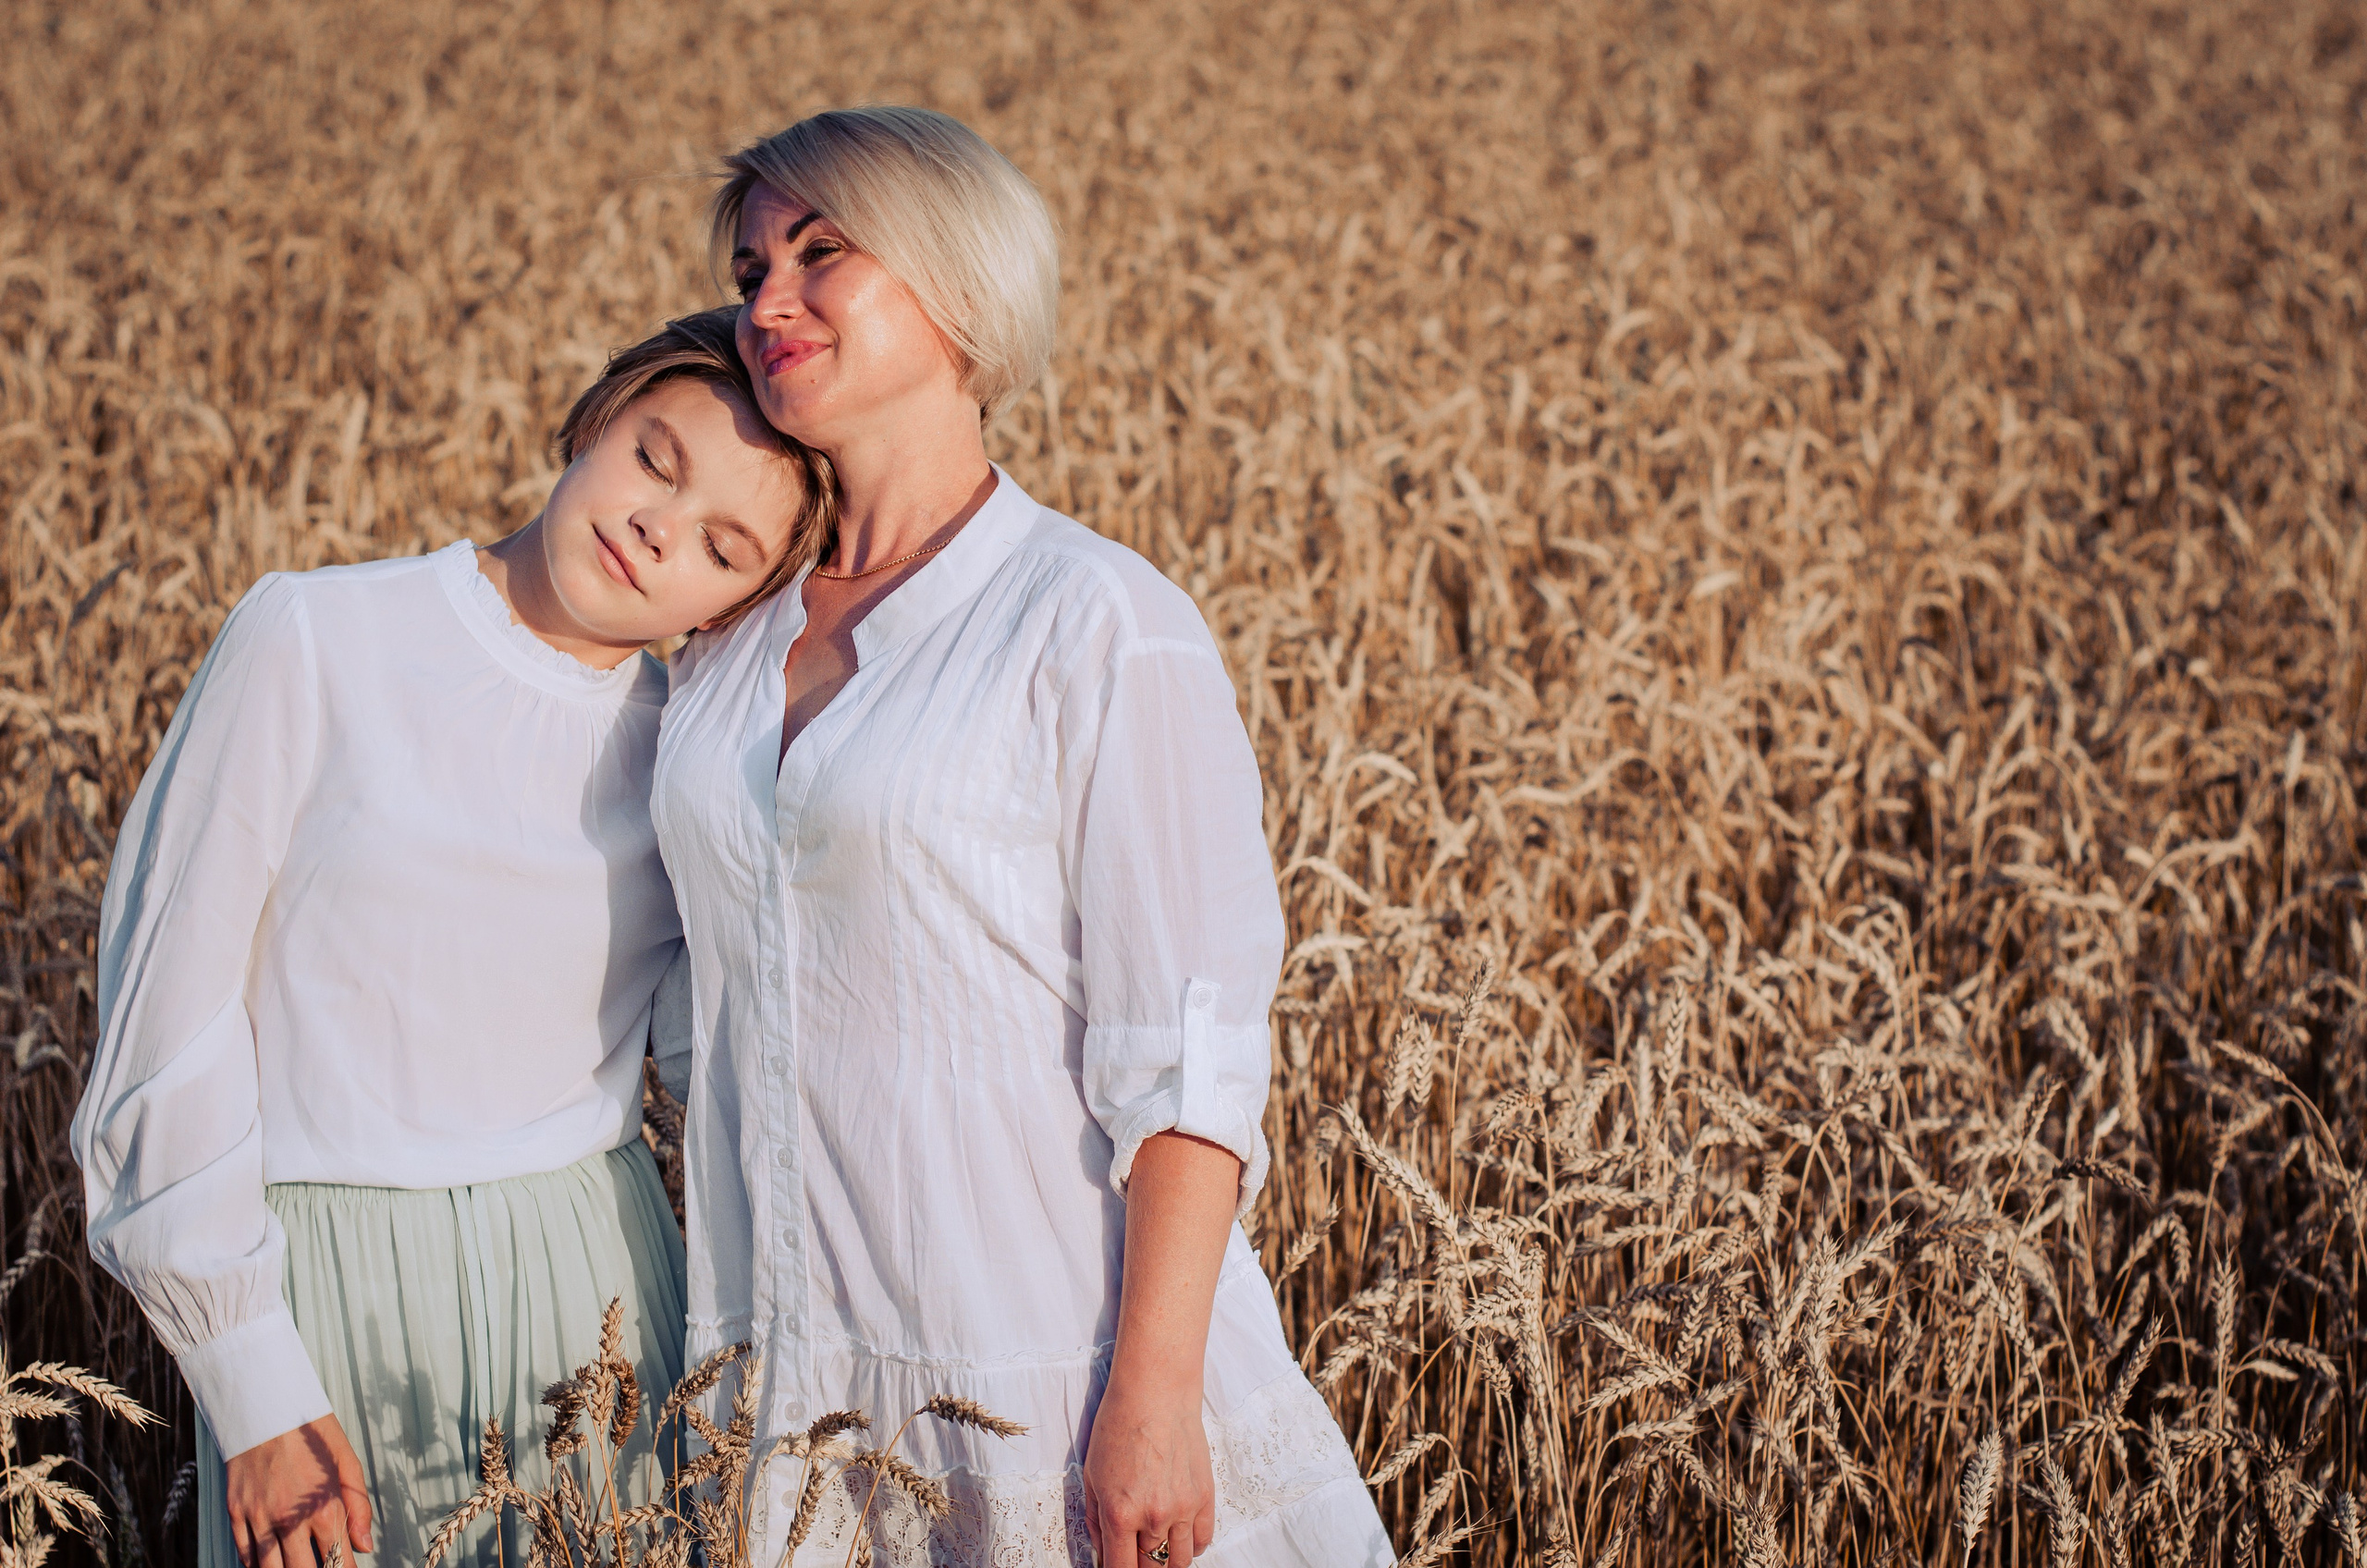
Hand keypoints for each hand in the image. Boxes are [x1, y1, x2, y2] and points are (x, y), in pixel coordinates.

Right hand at [224, 1415, 373, 1567]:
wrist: (264, 1407)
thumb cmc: (310, 1432)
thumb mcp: (347, 1461)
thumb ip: (358, 1507)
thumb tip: (365, 1546)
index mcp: (323, 1507)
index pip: (338, 1560)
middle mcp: (290, 1518)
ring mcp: (260, 1518)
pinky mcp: (236, 1513)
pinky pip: (244, 1554)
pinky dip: (256, 1566)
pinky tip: (269, 1566)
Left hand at [1081, 1371, 1215, 1567]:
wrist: (1156, 1392)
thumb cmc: (1119, 1425)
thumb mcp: (1092, 1474)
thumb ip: (1096, 1520)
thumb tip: (1104, 1550)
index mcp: (1120, 1513)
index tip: (1116, 1567)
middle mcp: (1154, 1516)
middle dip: (1139, 1565)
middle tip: (1133, 1551)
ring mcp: (1184, 1508)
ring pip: (1178, 1561)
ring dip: (1165, 1560)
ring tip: (1155, 1547)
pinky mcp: (1205, 1496)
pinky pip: (1201, 1541)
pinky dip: (1189, 1546)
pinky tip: (1176, 1535)